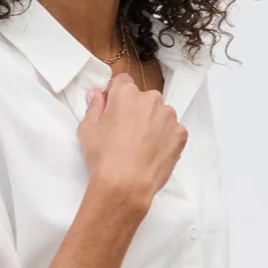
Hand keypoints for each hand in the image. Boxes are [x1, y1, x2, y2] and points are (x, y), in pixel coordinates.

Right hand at [78, 73, 187, 206]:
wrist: (126, 184)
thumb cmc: (103, 156)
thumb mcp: (88, 129)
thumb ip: (94, 106)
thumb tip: (97, 94)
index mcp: (127, 94)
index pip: (123, 83)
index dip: (117, 96)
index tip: (114, 111)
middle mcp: (151, 99)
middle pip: (144, 99)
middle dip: (137, 111)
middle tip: (127, 134)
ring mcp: (168, 116)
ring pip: (160, 114)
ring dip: (153, 124)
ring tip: (142, 147)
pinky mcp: (180, 134)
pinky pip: (173, 131)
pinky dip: (165, 139)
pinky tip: (153, 153)